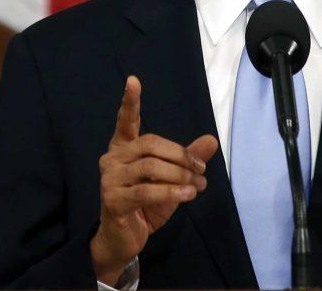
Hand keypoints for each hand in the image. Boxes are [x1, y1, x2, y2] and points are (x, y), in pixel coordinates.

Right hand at [90, 76, 218, 284]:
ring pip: (151, 167)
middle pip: (151, 144)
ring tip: (199, 185)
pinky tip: (188, 195)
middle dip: (181, 155)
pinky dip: (171, 192)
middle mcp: (111, 159)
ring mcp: (109, 179)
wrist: (124, 241)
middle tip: (201, 169)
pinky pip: (146, 190)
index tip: (133, 80)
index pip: (126, 121)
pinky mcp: (113, 200)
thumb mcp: (172, 180)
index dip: (129, 102)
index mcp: (123, 149)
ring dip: (180, 175)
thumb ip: (188, 159)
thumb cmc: (146, 205)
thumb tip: (211, 139)